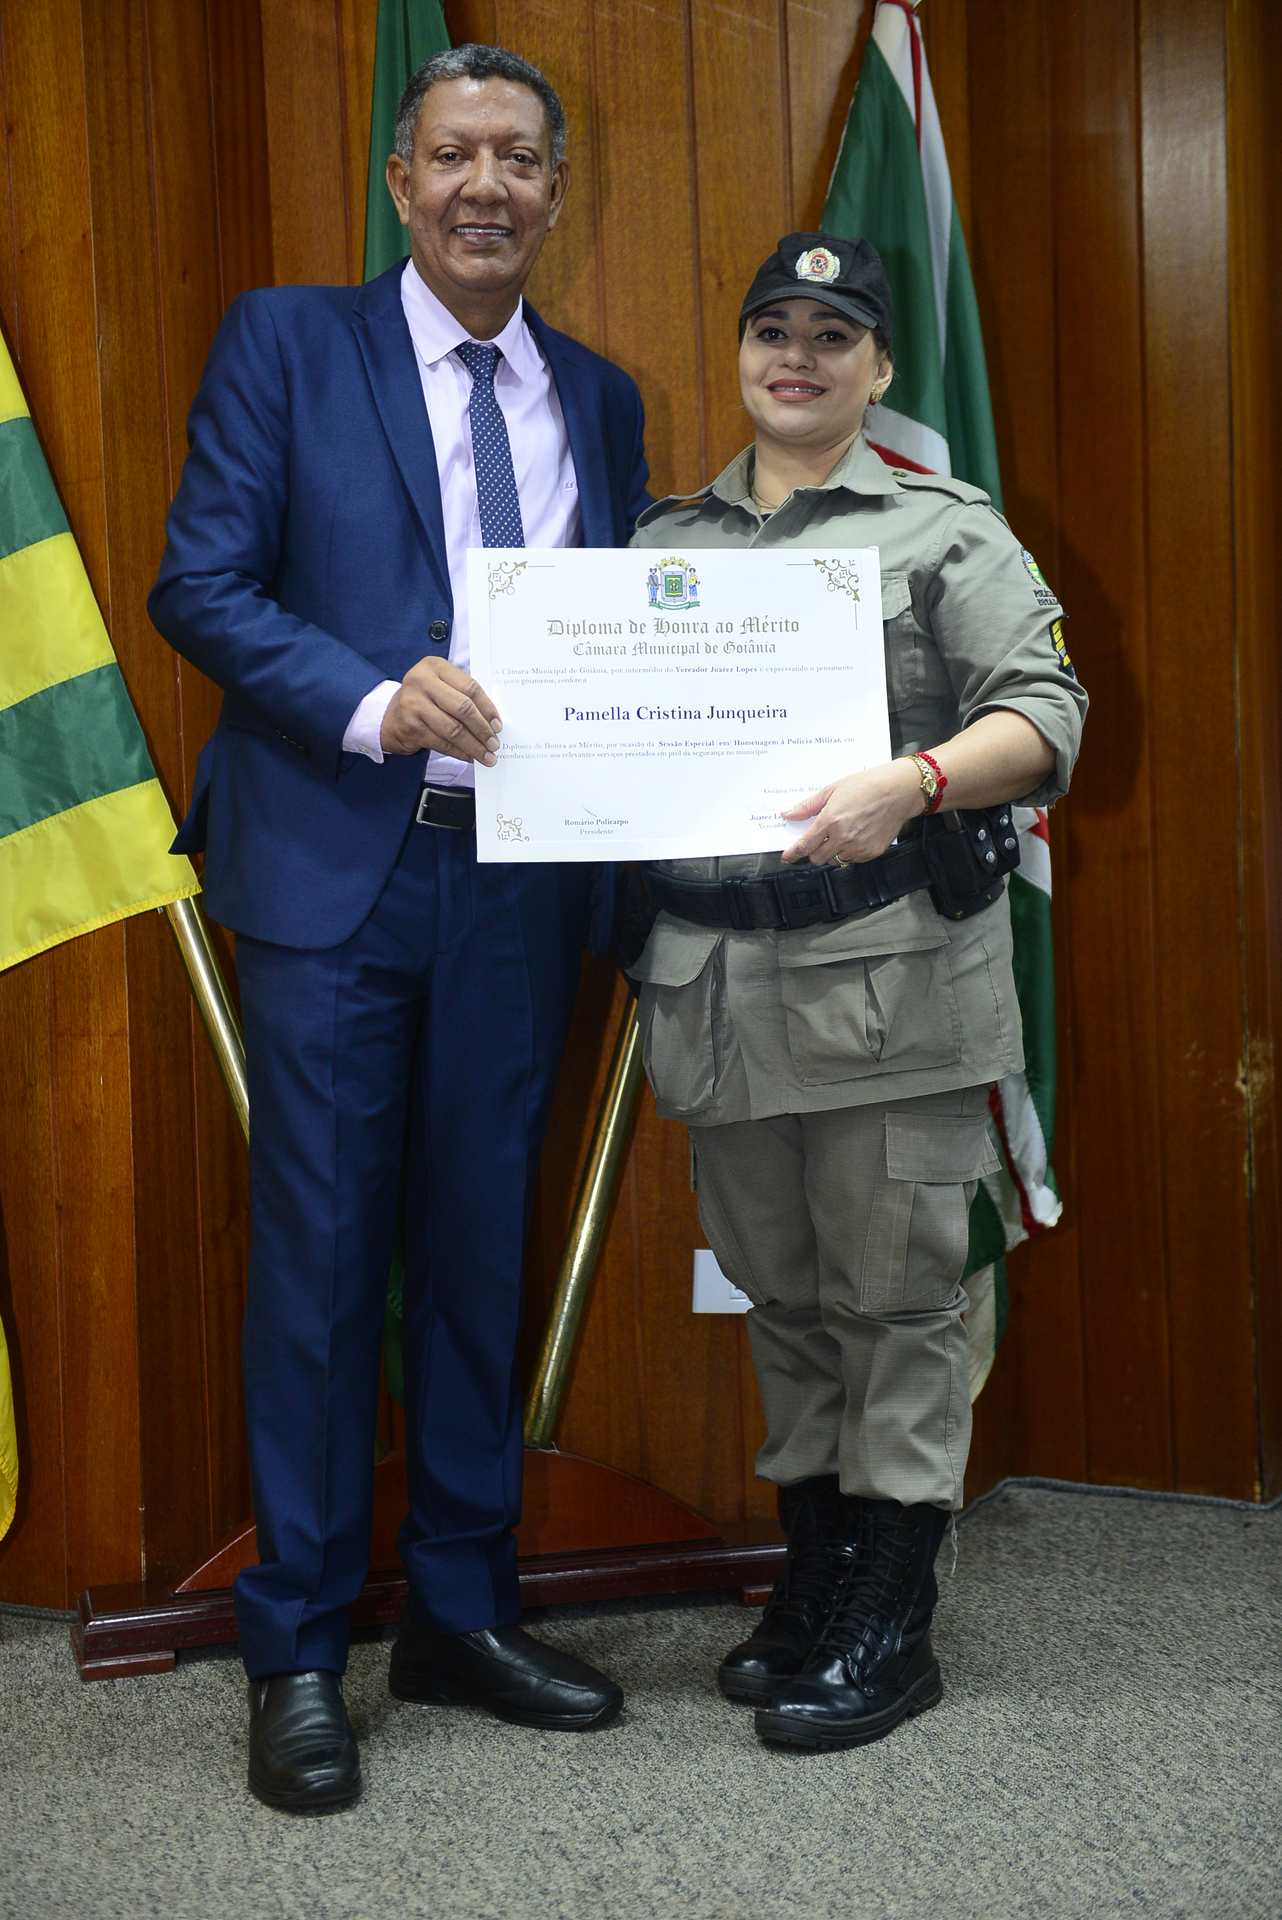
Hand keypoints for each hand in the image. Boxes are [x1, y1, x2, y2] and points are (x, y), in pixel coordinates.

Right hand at [380, 656, 501, 763]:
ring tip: (487, 756)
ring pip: (453, 729)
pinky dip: (460, 753)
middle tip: (494, 743)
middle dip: (482, 729)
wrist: (392, 716)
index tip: (498, 725)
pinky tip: (470, 757)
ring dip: (474, 746)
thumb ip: (463, 694)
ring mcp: (413, 704)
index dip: (488, 708)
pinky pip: (442, 743)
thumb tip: (493, 721)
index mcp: (435, 666)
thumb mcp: (442, 685)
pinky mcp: (411, 727)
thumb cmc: (426, 699)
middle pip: (462, 708)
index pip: (470, 687)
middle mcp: (422, 682)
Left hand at [780, 759, 923, 865]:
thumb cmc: (868, 785)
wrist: (899, 790)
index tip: (787, 857)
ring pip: (836, 860)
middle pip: (817, 858)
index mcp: (831, 821)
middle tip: (818, 840)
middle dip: (813, 852)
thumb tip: (789, 813)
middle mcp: (844, 837)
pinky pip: (853, 859)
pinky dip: (850, 852)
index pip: (805, 845)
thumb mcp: (832, 790)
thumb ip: (808, 805)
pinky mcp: (872, 852)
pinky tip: (855, 835)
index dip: (793, 854)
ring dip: (833, 851)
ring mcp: (859, 847)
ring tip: (841, 833)